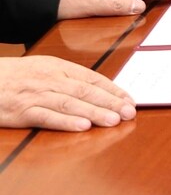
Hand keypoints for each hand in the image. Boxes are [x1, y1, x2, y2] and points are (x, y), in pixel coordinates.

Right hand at [0, 55, 134, 130]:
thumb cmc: (16, 75)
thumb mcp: (44, 68)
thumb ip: (69, 77)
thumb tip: (98, 89)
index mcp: (59, 67)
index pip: (93, 78)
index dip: (113, 90)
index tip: (130, 100)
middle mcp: (51, 79)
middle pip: (86, 91)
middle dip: (111, 102)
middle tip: (130, 112)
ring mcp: (36, 95)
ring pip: (71, 103)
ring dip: (95, 112)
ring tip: (114, 120)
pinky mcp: (22, 111)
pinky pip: (47, 117)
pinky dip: (66, 122)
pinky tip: (82, 127)